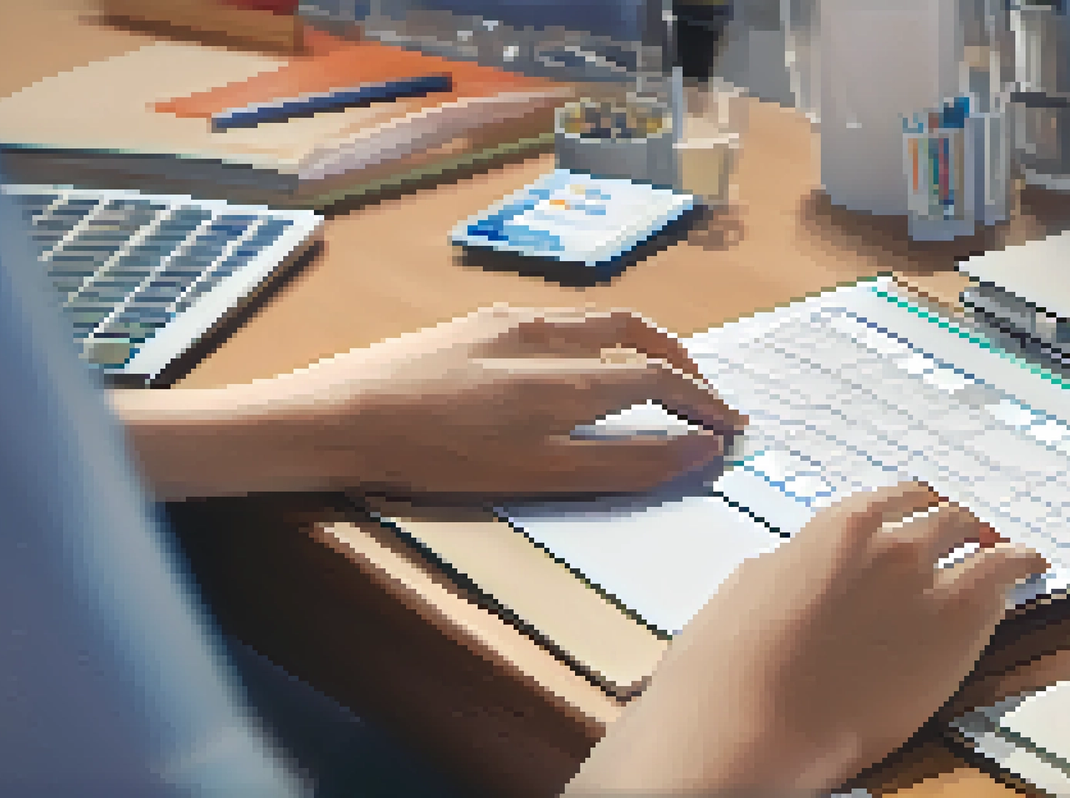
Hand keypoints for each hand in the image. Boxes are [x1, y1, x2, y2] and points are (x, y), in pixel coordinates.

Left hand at [284, 305, 746, 495]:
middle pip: (637, 333)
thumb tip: (702, 449)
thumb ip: (627, 463)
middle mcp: (548, 336)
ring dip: (636, 344)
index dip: (705, 404)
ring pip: (594, 321)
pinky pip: (552, 321)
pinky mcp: (471, 323)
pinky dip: (589, 339)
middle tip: (703, 394)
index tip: (732, 426)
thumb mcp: (540, 475)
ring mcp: (507, 322)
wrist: (337, 417)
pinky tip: (569, 364)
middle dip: (681, 362)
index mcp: (570, 378)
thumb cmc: (437, 459)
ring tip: (647, 373)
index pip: (662, 380)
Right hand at [564, 482, 1048, 793]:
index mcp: (832, 527)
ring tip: (1010, 554)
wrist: (751, 724)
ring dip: (993, 544)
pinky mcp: (959, 628)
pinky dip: (1024, 566)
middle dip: (956, 528)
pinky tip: (1033, 568)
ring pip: (981, 539)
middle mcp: (887, 541)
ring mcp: (927, 580)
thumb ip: (790, 570)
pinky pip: (1009, 577)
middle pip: (943, 517)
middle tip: (967, 541)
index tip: (922, 521)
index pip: (893, 501)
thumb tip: (796, 568)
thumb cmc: (727, 669)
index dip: (913, 512)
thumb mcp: (746, 593)